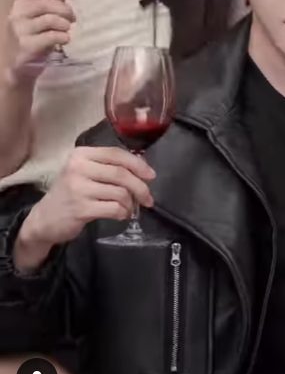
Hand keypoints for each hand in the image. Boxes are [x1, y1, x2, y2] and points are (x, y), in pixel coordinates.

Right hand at [6, 0, 76, 76]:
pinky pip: (51, 36)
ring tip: (66, 30)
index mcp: (20, 3)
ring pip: (50, 19)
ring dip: (64, 24)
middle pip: (46, 3)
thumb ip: (50, 4)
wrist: (17, 66)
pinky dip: (63, 36)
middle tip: (73, 18)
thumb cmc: (32, 39)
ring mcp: (20, 30)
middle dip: (65, 9)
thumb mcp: (38, 18)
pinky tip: (65, 40)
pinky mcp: (27, 45)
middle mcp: (17, 14)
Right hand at [14, 147, 154, 270]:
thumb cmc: (69, 193)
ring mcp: (78, 188)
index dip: (137, 164)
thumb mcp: (83, 172)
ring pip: (120, 192)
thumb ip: (107, 167)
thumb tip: (142, 168)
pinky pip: (114, 208)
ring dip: (131, 203)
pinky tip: (121, 215)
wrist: (44, 219)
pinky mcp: (81, 209)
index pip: (116, 154)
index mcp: (81, 154)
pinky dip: (123, 213)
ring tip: (129, 208)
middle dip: (140, 186)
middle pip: (121, 173)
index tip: (151, 175)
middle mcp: (78, 167)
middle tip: (148, 198)